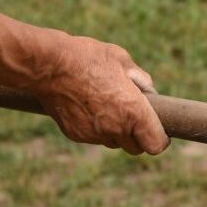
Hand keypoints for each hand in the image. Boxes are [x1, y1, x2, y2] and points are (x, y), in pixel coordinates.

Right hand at [35, 34, 169, 155]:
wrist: (47, 65)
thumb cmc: (88, 58)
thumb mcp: (122, 60)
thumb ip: (141, 80)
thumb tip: (150, 93)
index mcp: (134, 112)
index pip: (156, 145)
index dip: (160, 140)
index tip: (158, 131)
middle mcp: (116, 129)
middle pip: (136, 148)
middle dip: (138, 137)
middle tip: (134, 118)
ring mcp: (94, 134)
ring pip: (113, 142)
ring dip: (116, 132)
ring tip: (107, 107)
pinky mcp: (75, 135)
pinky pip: (93, 137)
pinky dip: (95, 129)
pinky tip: (88, 108)